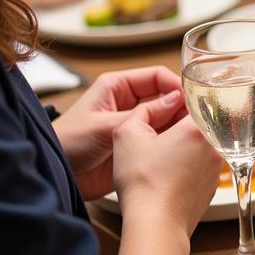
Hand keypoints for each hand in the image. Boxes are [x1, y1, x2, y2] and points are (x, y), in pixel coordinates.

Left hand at [53, 66, 186, 199]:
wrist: (54, 177)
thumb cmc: (68, 143)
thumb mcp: (105, 126)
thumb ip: (142, 114)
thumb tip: (177, 100)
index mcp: (119, 86)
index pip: (157, 77)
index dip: (176, 85)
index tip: (193, 97)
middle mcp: (129, 103)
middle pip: (164, 98)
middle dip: (181, 107)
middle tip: (200, 118)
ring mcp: (134, 125)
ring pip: (165, 120)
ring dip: (178, 125)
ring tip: (196, 133)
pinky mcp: (135, 146)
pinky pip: (159, 140)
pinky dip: (172, 143)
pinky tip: (185, 147)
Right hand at [113, 106, 221, 237]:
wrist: (155, 225)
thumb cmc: (141, 180)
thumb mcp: (128, 134)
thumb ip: (143, 110)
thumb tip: (158, 104)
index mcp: (197, 127)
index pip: (193, 103)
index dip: (175, 107)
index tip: (161, 116)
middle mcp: (214, 145)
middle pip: (199, 125)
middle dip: (179, 129)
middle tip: (159, 139)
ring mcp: (215, 168)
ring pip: (200, 148)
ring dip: (184, 150)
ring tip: (161, 161)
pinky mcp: (212, 188)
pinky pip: (200, 169)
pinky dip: (187, 170)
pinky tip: (168, 178)